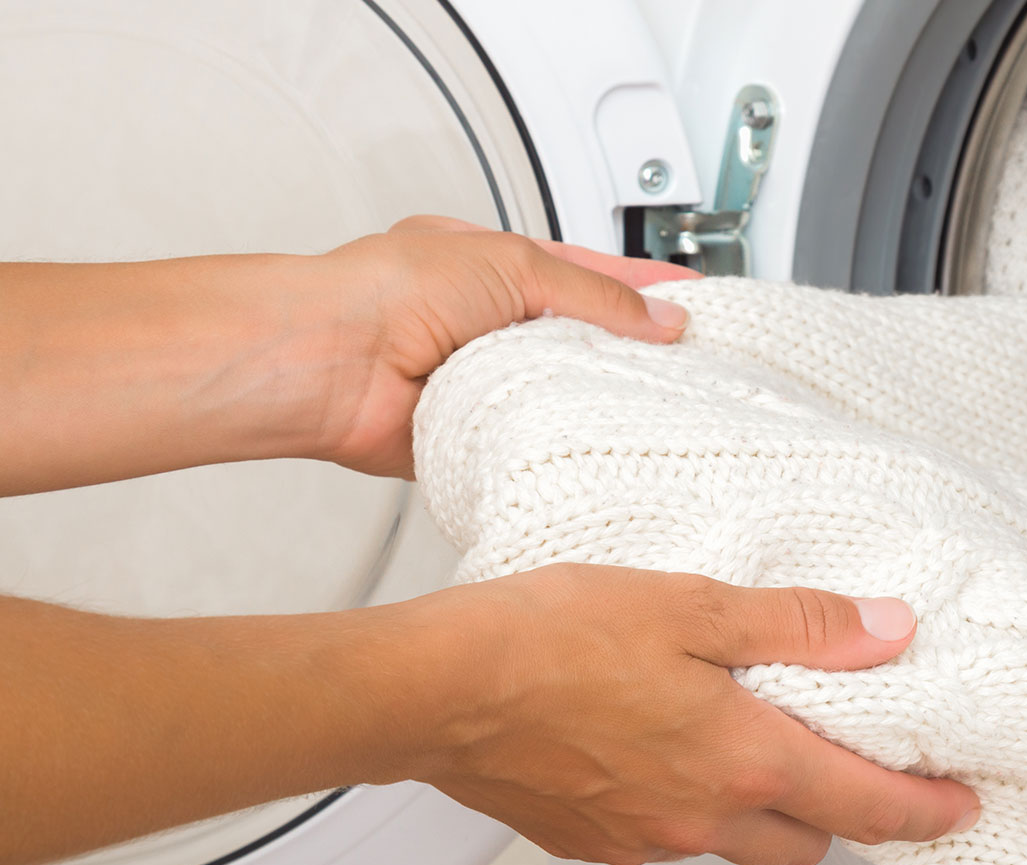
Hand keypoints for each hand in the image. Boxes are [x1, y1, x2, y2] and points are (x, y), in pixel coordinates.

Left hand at [303, 216, 698, 478]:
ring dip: (598, 394)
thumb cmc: (387, 291)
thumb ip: (594, 293)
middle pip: (584, 339)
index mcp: (497, 267)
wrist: (327, 362)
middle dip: (634, 351)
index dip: (649, 289)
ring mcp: (482, 379)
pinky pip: (534, 437)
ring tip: (657, 400)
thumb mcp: (513, 264)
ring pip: (564, 391)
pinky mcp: (472, 432)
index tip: (698, 305)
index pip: (592, 275)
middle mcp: (490, 323)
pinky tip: (594, 436)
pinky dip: (560, 436)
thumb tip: (659, 319)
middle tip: (695, 364)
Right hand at [389, 564, 980, 864]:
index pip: (865, 804)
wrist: (433, 689)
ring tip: (744, 742)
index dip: (924, 809)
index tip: (958, 805)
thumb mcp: (692, 605)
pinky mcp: (590, 840)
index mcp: (742, 759)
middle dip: (839, 813)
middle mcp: (700, 817)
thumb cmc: (546, 640)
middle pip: (807, 841)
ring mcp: (642, 838)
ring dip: (758, 809)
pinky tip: (660, 749)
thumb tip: (885, 630)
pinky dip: (685, 805)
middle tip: (850, 766)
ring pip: (734, 843)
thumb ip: (799, 625)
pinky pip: (665, 837)